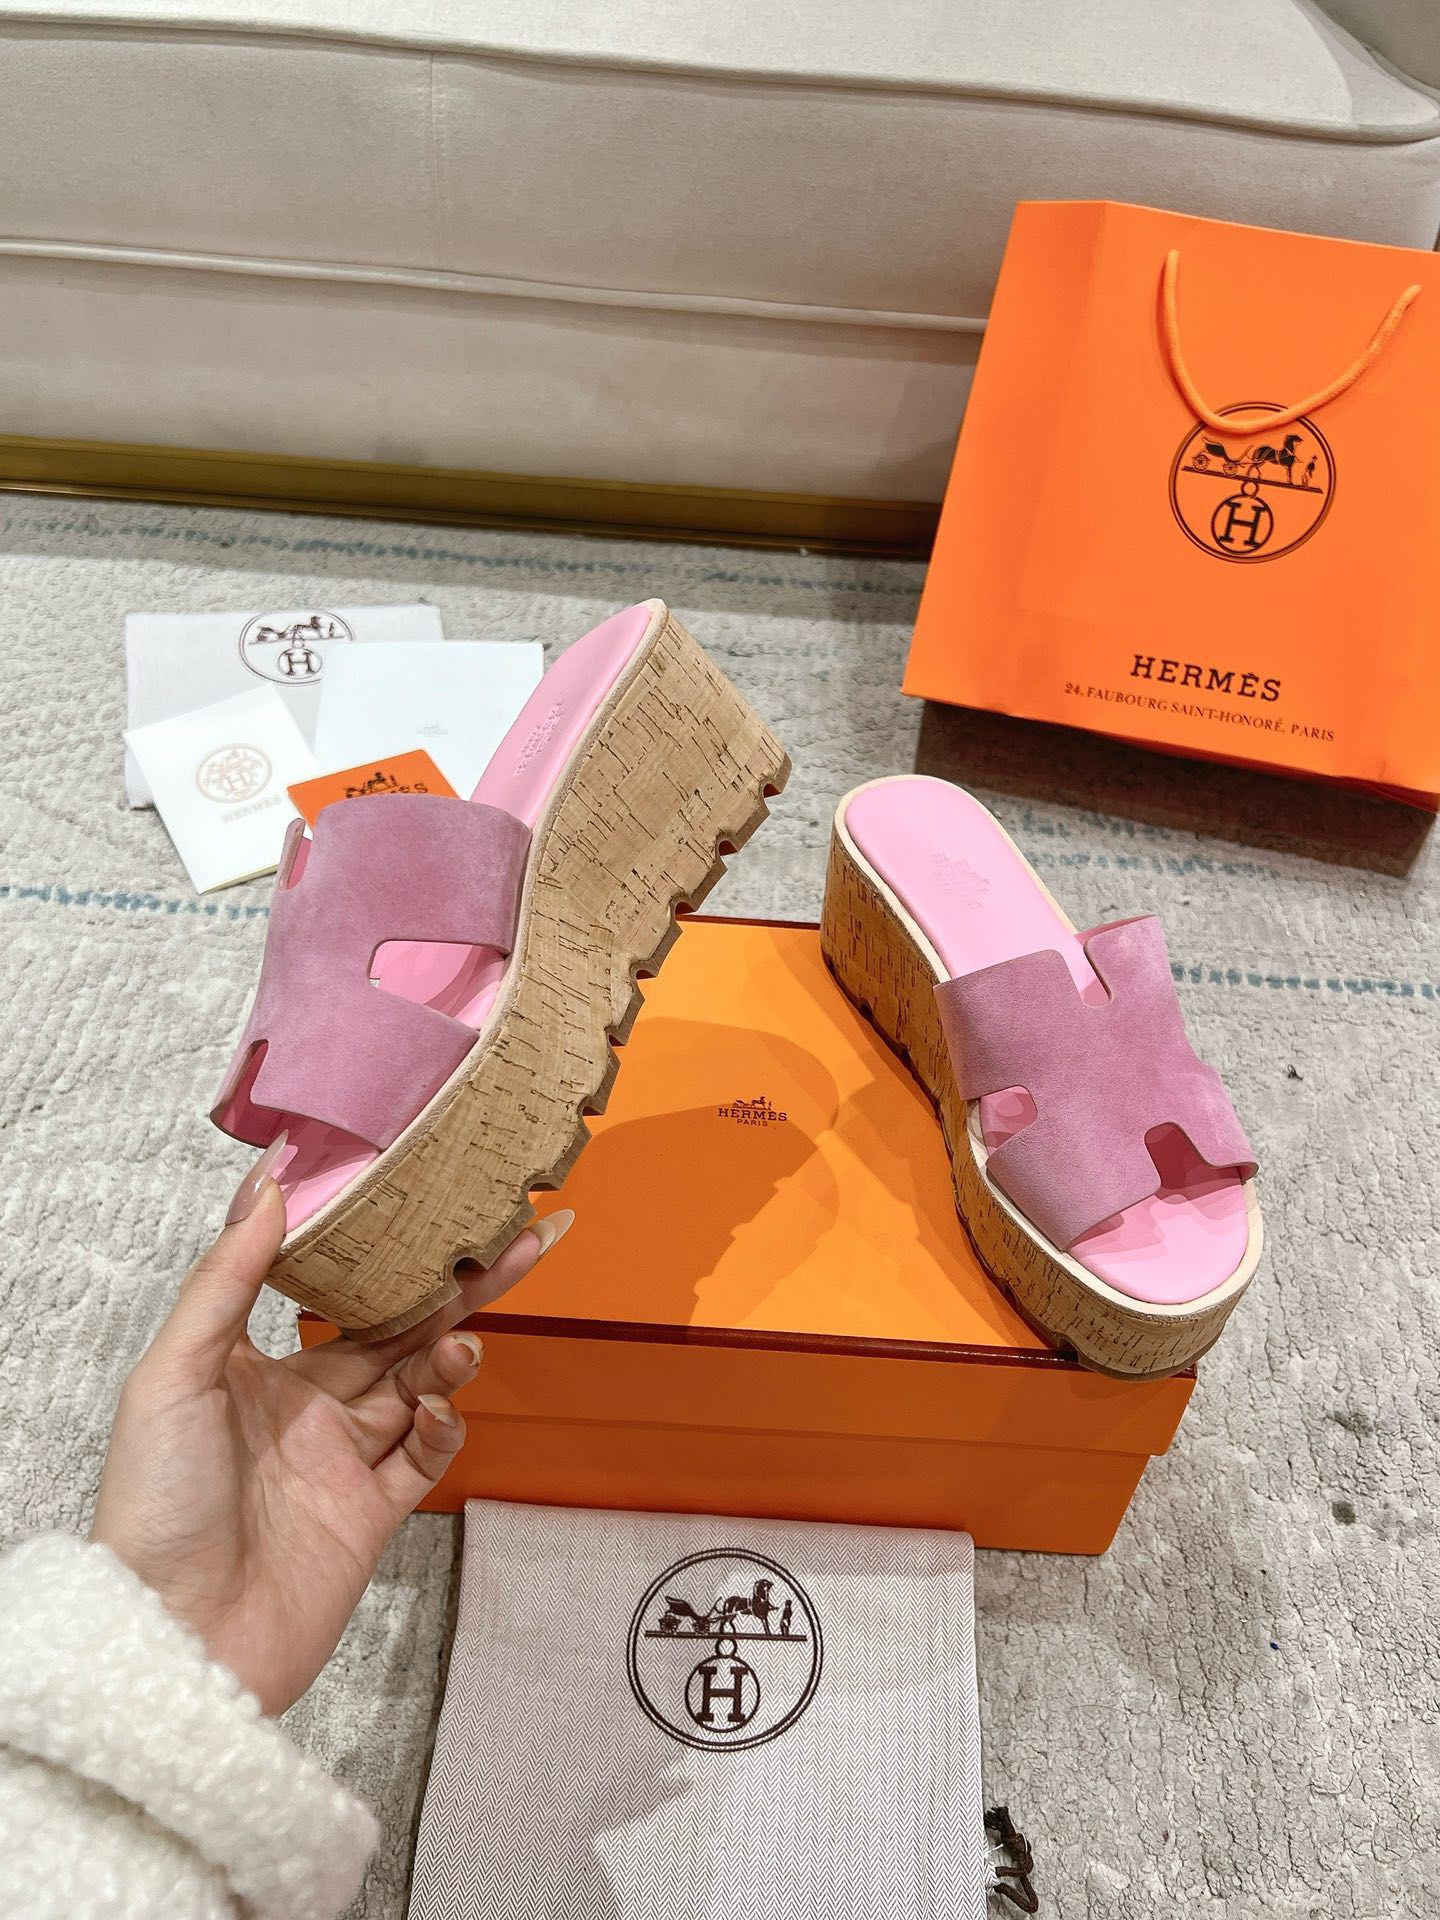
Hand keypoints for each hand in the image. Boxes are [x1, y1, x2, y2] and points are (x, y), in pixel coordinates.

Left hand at [92, 1146, 571, 1714]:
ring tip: (463, 1337)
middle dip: (459, 1286)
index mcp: (256, 1370)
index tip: (427, 1199)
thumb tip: (270, 1185)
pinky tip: (439, 1409)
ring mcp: (342, 1462)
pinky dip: (442, 1427)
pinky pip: (425, 1459)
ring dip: (449, 1354)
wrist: (177, 1642)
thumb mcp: (173, 1377)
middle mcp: (306, 1409)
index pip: (335, 1289)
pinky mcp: (370, 1517)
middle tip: (520, 1238)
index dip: (385, 1246)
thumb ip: (222, 1280)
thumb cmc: (156, 1509)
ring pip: (421, 1387)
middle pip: (398, 1329)